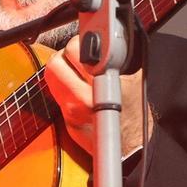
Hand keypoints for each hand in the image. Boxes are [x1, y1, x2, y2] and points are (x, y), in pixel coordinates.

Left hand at [42, 35, 151, 155]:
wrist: (130, 149)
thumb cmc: (136, 114)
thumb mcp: (135, 80)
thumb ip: (121, 58)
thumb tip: (110, 38)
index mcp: (101, 86)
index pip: (75, 51)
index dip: (81, 41)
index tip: (89, 41)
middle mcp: (81, 98)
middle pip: (55, 62)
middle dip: (66, 53)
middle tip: (80, 55)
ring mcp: (70, 110)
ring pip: (51, 75)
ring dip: (62, 66)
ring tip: (78, 68)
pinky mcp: (65, 118)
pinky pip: (55, 91)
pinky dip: (63, 82)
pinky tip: (77, 84)